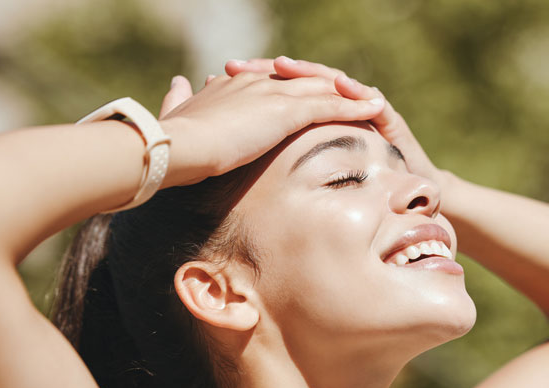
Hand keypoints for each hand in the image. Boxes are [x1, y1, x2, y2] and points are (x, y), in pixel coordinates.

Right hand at [154, 71, 385, 186]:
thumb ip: (179, 100)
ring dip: (349, 95)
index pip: (273, 84)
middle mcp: (259, 83)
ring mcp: (275, 95)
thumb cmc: (174, 141)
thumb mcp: (178, 114)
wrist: (178, 146)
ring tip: (372, 102)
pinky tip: (374, 110)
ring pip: (322, 89)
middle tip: (351, 97)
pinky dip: (354, 106)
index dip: (294, 90)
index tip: (309, 100)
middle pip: (303, 81)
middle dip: (327, 89)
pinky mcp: (288, 112)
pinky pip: (330, 105)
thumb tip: (176, 84)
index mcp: (235, 85)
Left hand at [225, 57, 458, 193]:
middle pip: (305, 80)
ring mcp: (365, 110)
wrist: (406, 200)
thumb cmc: (358, 189)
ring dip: (310, 74)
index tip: (222, 76)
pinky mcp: (391, 121)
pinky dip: (355, 93)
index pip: (285, 89)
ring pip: (335, 84)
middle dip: (275, 70)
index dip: (255, 81)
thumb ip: (284, 160)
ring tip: (285, 67)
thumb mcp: (314, 175)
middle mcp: (339, 109)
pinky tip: (338, 86)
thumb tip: (238, 156)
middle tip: (243, 65)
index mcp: (317, 118)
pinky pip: (372, 101)